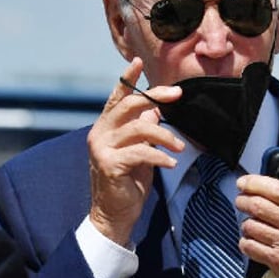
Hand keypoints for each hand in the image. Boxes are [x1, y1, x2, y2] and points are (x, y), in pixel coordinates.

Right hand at [87, 57, 183, 245]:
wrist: (113, 215)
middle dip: (155, 96)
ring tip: (179, 145)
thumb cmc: (127, 183)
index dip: (127, 79)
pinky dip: (159, 156)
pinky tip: (170, 162)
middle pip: (128, 105)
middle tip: (178, 95)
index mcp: (105, 127)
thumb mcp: (138, 152)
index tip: (138, 62)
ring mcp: (101, 148)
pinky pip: (139, 153)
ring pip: (138, 128)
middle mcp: (99, 133)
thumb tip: (155, 111)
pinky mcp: (108, 164)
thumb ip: (143, 131)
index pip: (116, 98)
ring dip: (164, 134)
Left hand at [236, 174, 278, 277]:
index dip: (254, 183)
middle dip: (243, 200)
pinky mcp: (278, 261)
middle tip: (241, 201)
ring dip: (246, 224)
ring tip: (251, 225)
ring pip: (249, 225)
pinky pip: (249, 246)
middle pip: (256, 204)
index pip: (277, 188)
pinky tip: (252, 242)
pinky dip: (246, 243)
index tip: (244, 182)